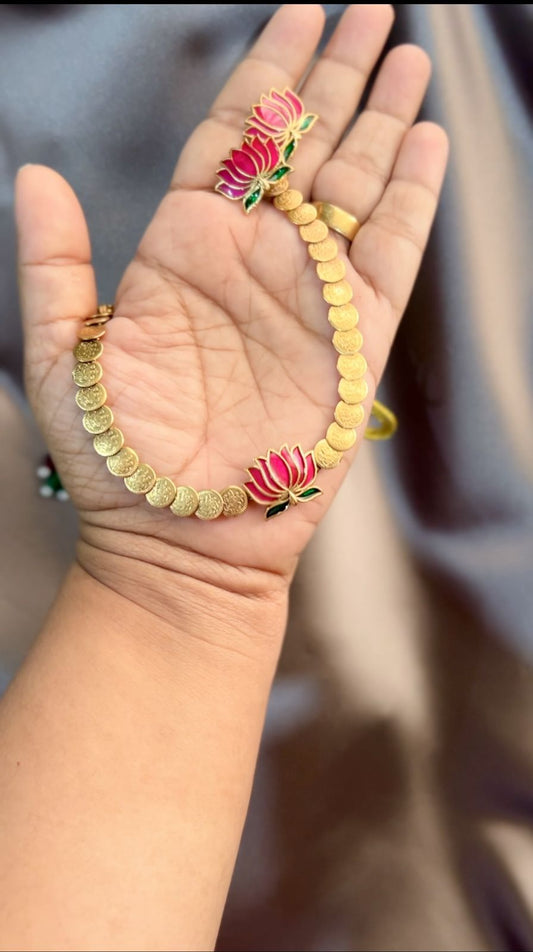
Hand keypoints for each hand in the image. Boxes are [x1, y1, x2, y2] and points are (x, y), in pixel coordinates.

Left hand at [16, 4, 447, 600]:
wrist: (182, 541)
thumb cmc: (118, 463)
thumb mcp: (66, 356)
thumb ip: (56, 263)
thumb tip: (36, 173)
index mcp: (185, 249)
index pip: (235, 134)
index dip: (268, 68)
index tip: (299, 12)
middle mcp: (253, 260)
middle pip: (306, 142)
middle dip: (338, 71)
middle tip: (372, 8)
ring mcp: (308, 295)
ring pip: (356, 184)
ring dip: (384, 118)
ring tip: (408, 54)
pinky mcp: (354, 340)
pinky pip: (392, 254)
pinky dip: (412, 199)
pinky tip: (425, 146)